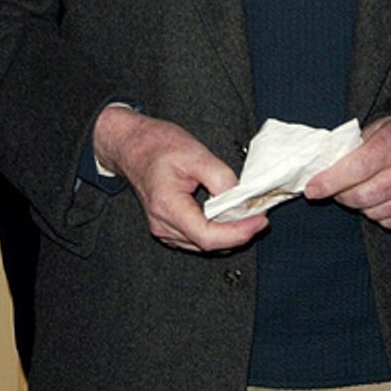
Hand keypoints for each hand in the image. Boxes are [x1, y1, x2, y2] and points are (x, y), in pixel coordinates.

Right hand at [92, 108, 267, 252]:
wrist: (131, 145)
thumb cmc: (157, 145)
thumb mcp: (195, 153)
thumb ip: (220, 177)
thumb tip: (239, 199)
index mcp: (167, 206)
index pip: (207, 236)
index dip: (238, 233)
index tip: (259, 221)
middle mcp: (163, 224)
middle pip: (208, 244)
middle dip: (238, 232)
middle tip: (258, 214)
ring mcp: (163, 229)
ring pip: (204, 245)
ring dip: (228, 234)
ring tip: (245, 214)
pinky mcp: (167, 228)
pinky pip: (196, 239)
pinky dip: (216, 231)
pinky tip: (226, 216)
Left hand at [304, 116, 390, 228]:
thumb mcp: (374, 129)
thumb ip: (350, 149)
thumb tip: (320, 172)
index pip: (358, 167)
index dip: (331, 181)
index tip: (312, 189)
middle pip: (365, 195)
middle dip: (342, 196)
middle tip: (335, 190)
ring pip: (376, 212)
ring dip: (360, 206)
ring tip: (360, 191)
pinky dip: (378, 215)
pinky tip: (378, 200)